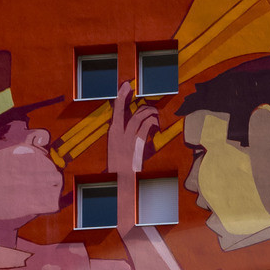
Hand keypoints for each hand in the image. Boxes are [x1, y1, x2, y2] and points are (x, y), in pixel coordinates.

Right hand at [108, 80, 160, 228]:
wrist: (120, 184)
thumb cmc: (121, 168)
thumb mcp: (119, 149)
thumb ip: (125, 136)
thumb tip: (135, 125)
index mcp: (112, 133)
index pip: (116, 109)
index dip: (121, 95)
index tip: (127, 84)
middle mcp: (117, 133)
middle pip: (127, 109)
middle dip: (137, 101)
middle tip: (144, 99)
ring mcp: (126, 139)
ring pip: (139, 117)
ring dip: (149, 113)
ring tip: (155, 116)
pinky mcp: (135, 145)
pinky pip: (145, 127)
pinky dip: (152, 122)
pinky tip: (156, 125)